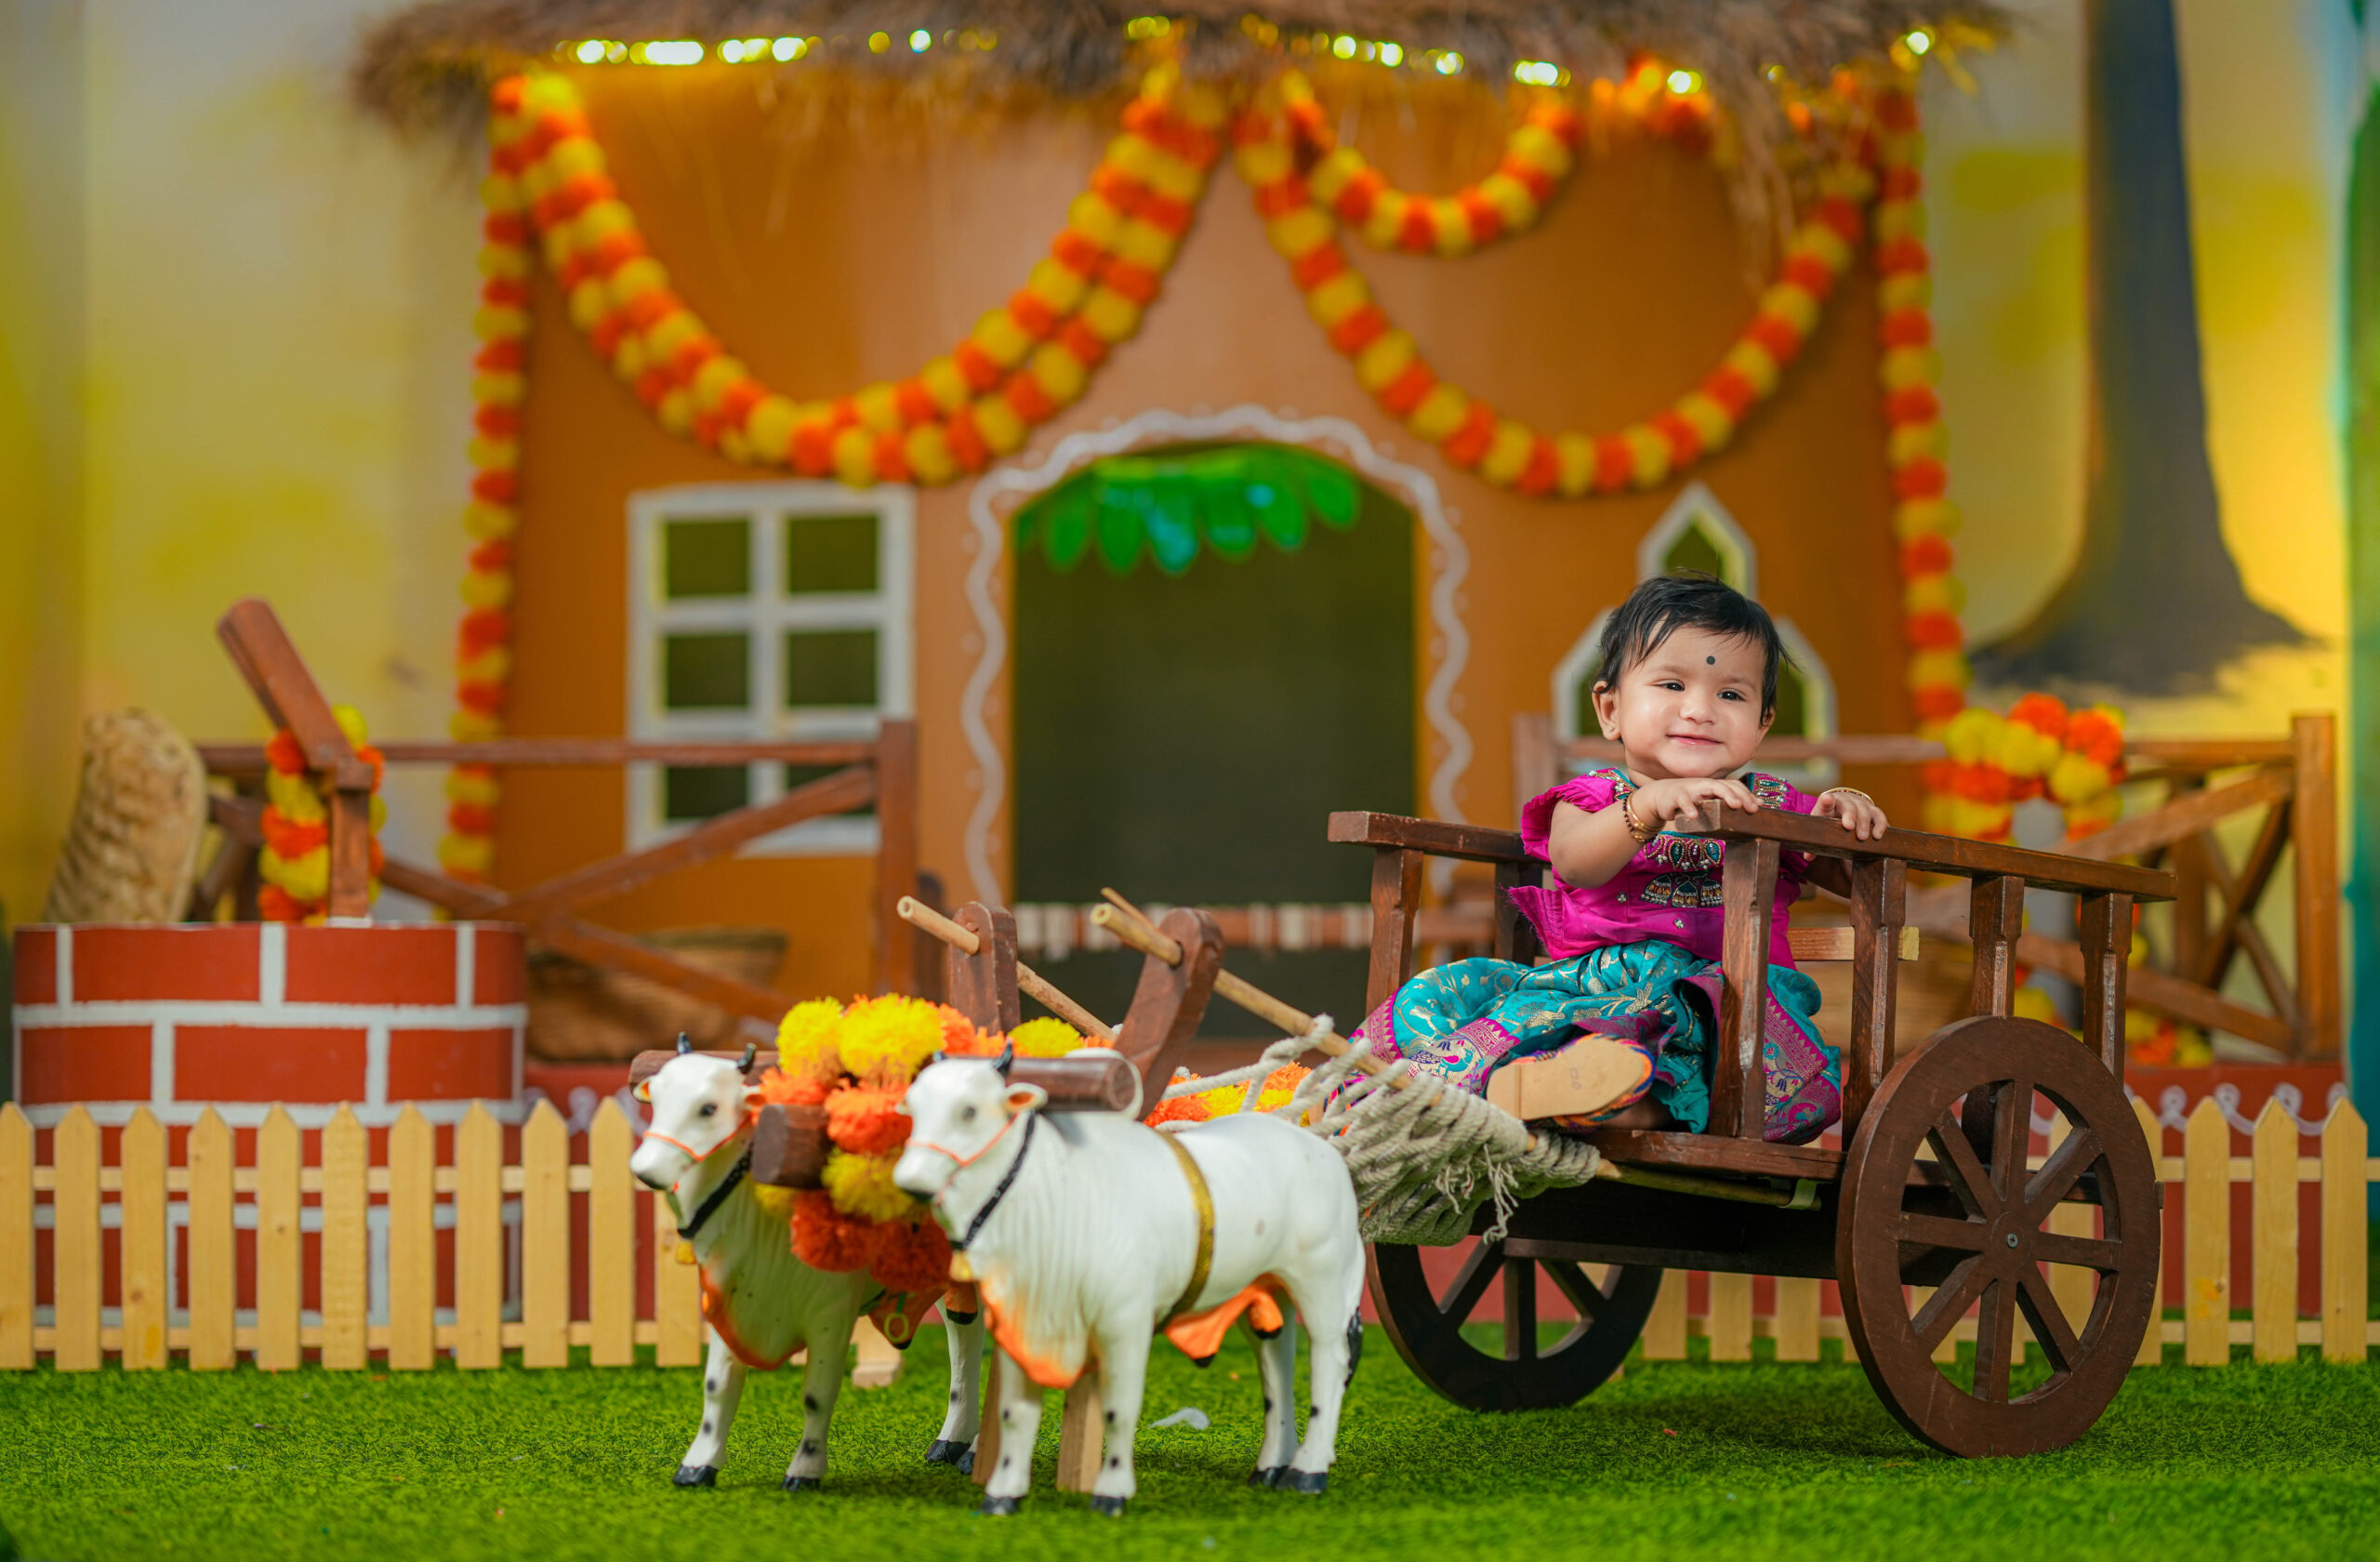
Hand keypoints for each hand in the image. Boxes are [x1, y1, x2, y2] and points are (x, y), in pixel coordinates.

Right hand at [1635, 775, 1760, 834]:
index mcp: (1714, 785)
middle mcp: (1704, 784)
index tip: (1758, 807)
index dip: (1746, 795)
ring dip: (1722, 795)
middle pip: (1724, 785)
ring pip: (1708, 787)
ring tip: (1733, 805)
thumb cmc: (1689, 799)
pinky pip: (1682, 800)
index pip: (1734, 786)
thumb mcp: (1710, 801)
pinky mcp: (1674, 797)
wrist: (1659, 796)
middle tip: (1749, 808)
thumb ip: (1731, 801)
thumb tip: (1760, 804)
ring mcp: (1690, 789)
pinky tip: (1694, 816)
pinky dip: (1688, 808)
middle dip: (1738, 795)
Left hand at [1813, 787, 1888, 840]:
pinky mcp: (1872, 809)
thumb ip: (1814, 842)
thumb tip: (1808, 857)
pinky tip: (1877, 835)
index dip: (1826, 800)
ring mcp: (1859, 803)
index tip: (1827, 800)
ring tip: (1864, 838)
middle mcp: (1844, 801)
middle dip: (1850, 816)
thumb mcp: (1820, 828)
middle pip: (1848, 805)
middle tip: (1851, 830)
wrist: (1843, 808)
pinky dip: (1880, 824)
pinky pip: (1878, 815)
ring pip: (1864, 809)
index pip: (1825, 800)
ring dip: (1864, 823)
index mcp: (1827, 805)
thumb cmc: (1828, 820)